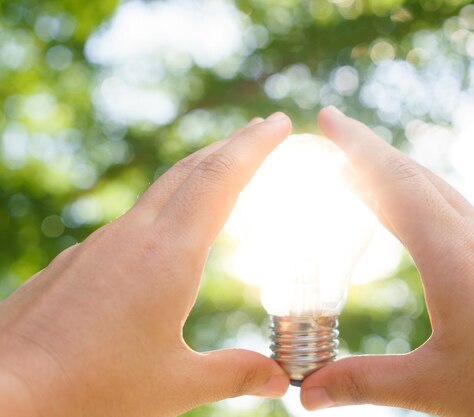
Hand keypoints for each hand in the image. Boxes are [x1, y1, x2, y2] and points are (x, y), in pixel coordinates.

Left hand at [0, 113, 292, 416]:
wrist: (4, 394)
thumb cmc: (90, 390)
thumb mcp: (174, 386)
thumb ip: (232, 374)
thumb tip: (280, 378)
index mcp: (169, 256)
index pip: (221, 180)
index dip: (255, 147)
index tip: (280, 122)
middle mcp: (134, 236)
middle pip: (192, 169)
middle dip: (233, 144)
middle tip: (264, 128)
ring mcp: (101, 244)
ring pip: (161, 189)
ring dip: (199, 170)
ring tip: (225, 168)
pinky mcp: (79, 261)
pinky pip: (135, 218)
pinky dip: (168, 205)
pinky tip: (170, 229)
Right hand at [300, 107, 473, 415]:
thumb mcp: (434, 386)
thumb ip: (365, 383)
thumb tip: (305, 392)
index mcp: (452, 254)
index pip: (394, 183)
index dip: (356, 147)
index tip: (328, 118)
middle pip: (414, 175)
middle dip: (369, 149)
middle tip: (333, 130)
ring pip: (437, 190)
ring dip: (394, 173)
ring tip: (360, 171)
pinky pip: (455, 211)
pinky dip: (420, 200)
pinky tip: (414, 217)